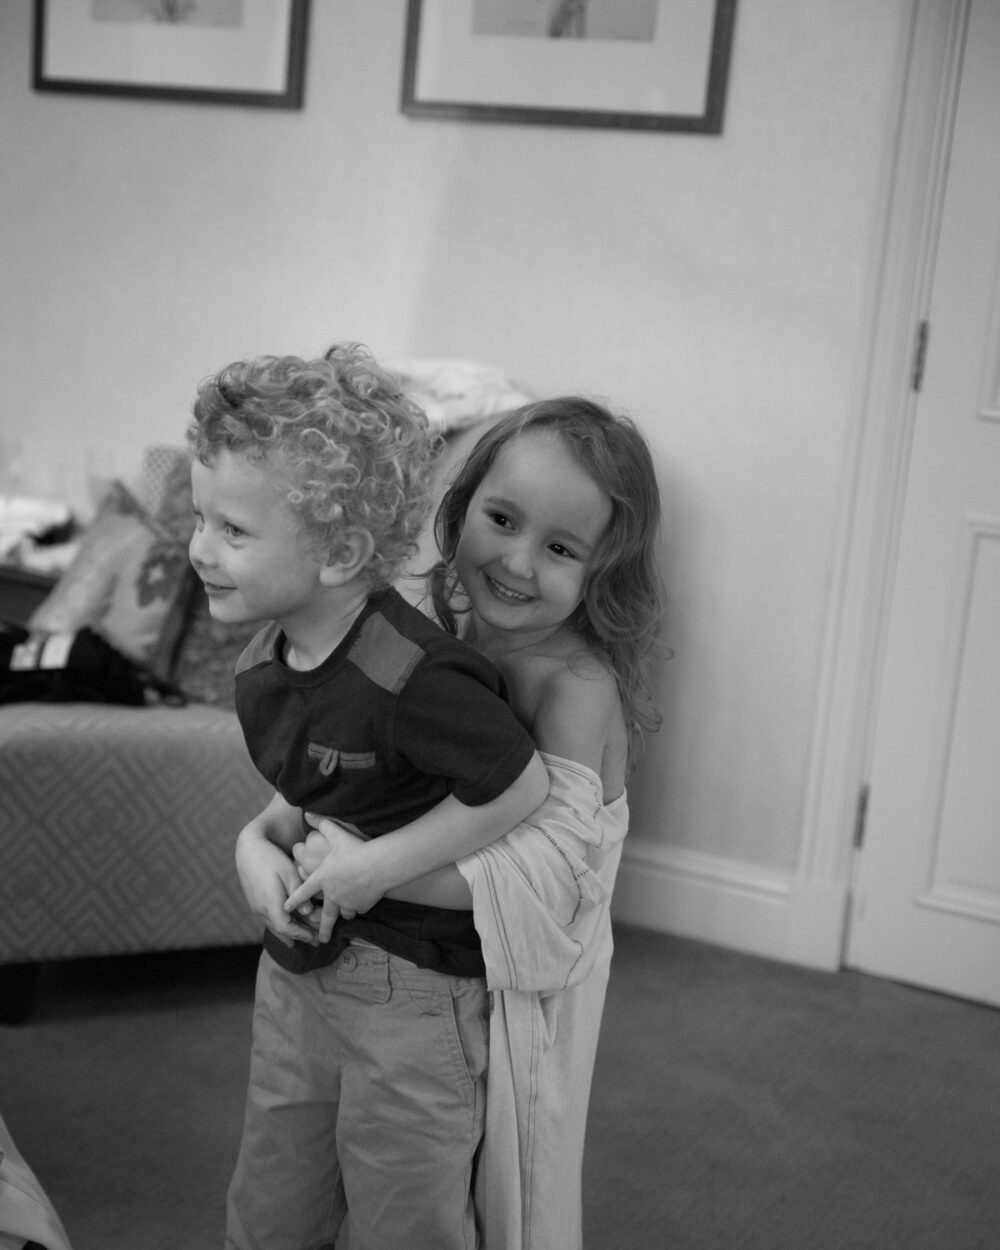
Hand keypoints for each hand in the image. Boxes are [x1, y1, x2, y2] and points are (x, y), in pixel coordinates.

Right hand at [235, 826, 319, 947]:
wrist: (248, 848)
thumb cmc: (271, 858)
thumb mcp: (289, 873)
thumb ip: (298, 894)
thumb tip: (307, 913)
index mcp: (269, 903)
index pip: (286, 928)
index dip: (301, 934)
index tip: (315, 937)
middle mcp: (260, 909)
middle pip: (281, 931)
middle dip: (300, 936)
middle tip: (317, 940)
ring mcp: (255, 907)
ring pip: (274, 927)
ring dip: (291, 933)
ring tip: (307, 938)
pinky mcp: (254, 902)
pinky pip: (269, 920)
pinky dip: (281, 927)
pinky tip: (288, 930)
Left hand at [284, 816, 381, 939]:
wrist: (376, 865)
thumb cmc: (354, 849)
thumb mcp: (336, 833)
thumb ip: (321, 823)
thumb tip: (307, 812)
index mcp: (322, 879)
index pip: (303, 891)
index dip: (293, 900)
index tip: (286, 908)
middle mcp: (331, 894)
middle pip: (324, 915)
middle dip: (321, 928)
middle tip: (318, 938)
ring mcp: (347, 902)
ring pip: (343, 914)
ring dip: (343, 916)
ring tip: (344, 920)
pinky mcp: (362, 905)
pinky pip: (359, 909)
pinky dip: (359, 908)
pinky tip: (362, 906)